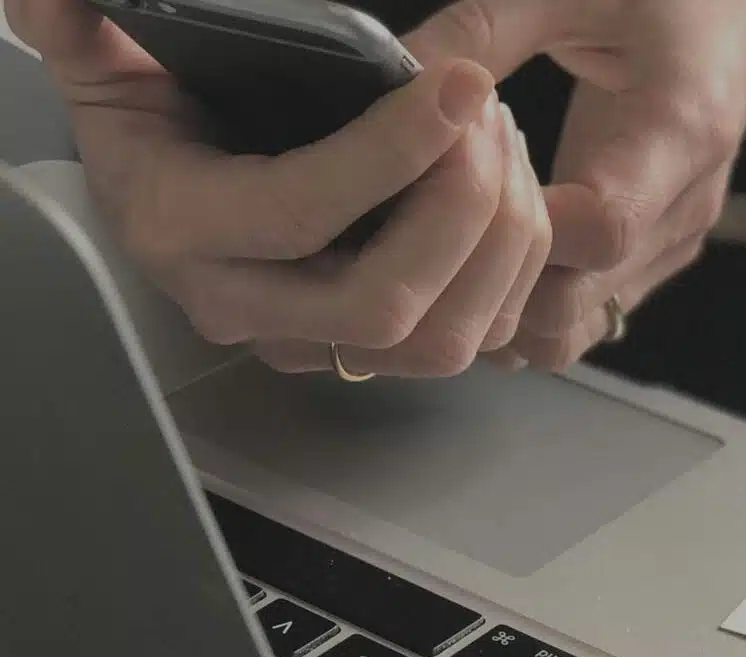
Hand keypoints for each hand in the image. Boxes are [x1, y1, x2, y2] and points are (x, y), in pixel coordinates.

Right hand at [8, 0, 551, 377]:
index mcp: (184, 230)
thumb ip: (82, 29)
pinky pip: (474, 338)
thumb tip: (52, 0)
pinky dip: (514, 267)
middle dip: (460, 209)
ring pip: (439, 340)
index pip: (296, 213)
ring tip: (502, 140)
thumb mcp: (118, 72)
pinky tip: (511, 188)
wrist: (185, 201)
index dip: (389, 152)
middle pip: (382, 304)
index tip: (458, 83)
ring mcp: (317, 344)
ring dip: (499, 239)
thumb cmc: (165, 131)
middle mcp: (250, 308)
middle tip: (488, 116)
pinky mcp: (374, 354)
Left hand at [403, 0, 745, 369]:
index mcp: (678, 131)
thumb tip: (394, 76)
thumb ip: (486, 28)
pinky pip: (579, 325)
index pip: (602, 227)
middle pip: (571, 304)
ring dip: (500, 305)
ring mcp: (671, 249)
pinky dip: (526, 307)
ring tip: (459, 240)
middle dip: (487, 276)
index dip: (514, 228)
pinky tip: (492, 252)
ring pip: (569, 335)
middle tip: (438, 217)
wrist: (742, 29)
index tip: (456, 186)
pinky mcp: (653, 268)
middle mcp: (683, 209)